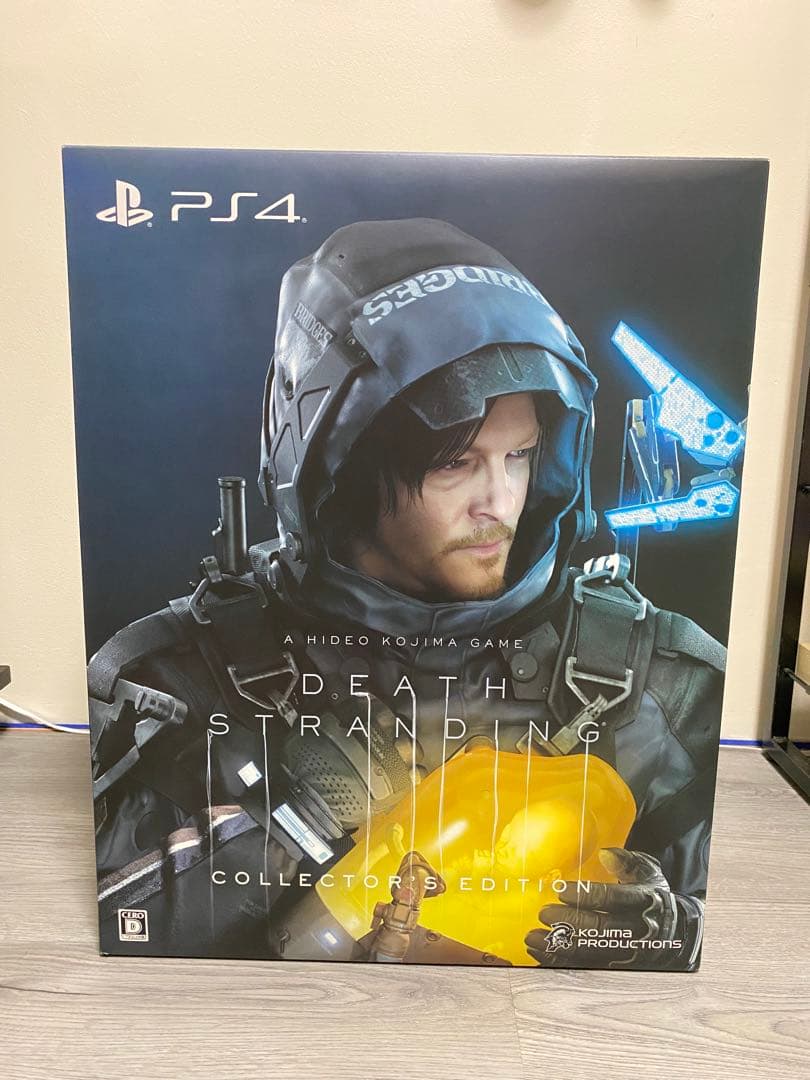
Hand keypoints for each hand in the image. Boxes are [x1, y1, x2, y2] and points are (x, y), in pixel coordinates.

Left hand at [524, 847, 703, 968]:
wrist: (676, 929)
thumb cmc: (651, 893)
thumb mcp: (647, 870)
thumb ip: (626, 861)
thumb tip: (605, 854)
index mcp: (645, 901)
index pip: (614, 899)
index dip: (587, 895)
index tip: (560, 890)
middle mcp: (639, 929)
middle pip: (601, 928)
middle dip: (569, 922)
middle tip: (543, 914)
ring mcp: (629, 953)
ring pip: (592, 952)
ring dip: (560, 946)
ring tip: (534, 937)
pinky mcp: (618, 967)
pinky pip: (587, 967)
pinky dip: (562, 961)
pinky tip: (541, 953)